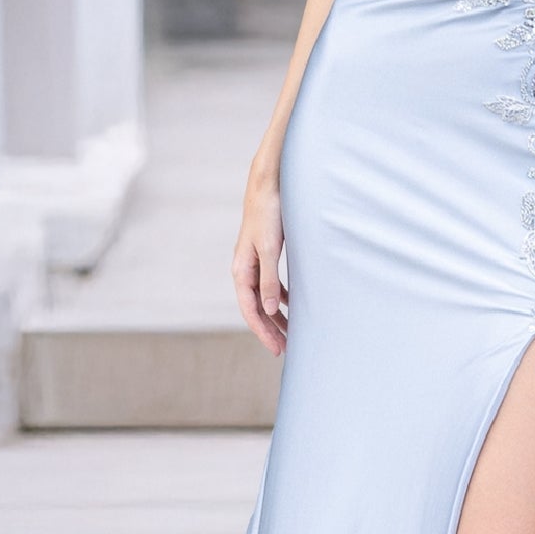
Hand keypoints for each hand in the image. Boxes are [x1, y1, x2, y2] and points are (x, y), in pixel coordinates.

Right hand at [231, 171, 288, 355]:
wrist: (269, 184)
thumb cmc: (268, 213)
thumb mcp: (270, 249)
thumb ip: (269, 279)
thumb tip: (270, 309)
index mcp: (241, 270)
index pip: (250, 310)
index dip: (262, 331)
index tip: (276, 349)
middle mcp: (245, 268)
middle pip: (256, 307)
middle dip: (270, 329)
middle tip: (286, 350)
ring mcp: (255, 262)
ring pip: (264, 297)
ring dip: (277, 316)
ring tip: (291, 333)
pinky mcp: (266, 254)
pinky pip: (271, 284)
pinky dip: (281, 297)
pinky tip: (293, 305)